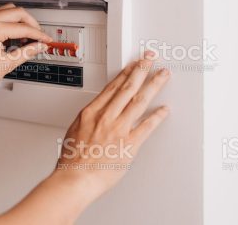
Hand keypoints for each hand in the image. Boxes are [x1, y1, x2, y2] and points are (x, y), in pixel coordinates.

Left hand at [0, 4, 52, 98]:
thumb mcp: (6, 64)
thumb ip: (26, 52)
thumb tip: (39, 46)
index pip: (23, 28)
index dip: (38, 35)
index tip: (45, 40)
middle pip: (18, 12)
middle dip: (31, 24)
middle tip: (39, 37)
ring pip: (8, 11)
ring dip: (20, 21)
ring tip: (27, 37)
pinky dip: (9, 23)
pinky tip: (14, 36)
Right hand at [54, 52, 169, 199]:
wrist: (76, 177)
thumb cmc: (73, 159)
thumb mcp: (74, 131)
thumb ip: (88, 120)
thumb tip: (95, 115)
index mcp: (91, 112)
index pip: (112, 87)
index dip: (125, 73)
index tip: (132, 65)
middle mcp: (106, 117)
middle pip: (127, 88)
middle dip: (140, 70)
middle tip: (150, 59)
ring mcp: (119, 129)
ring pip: (139, 101)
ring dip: (153, 85)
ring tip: (162, 75)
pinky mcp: (130, 144)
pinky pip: (147, 126)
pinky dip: (157, 116)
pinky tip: (164, 109)